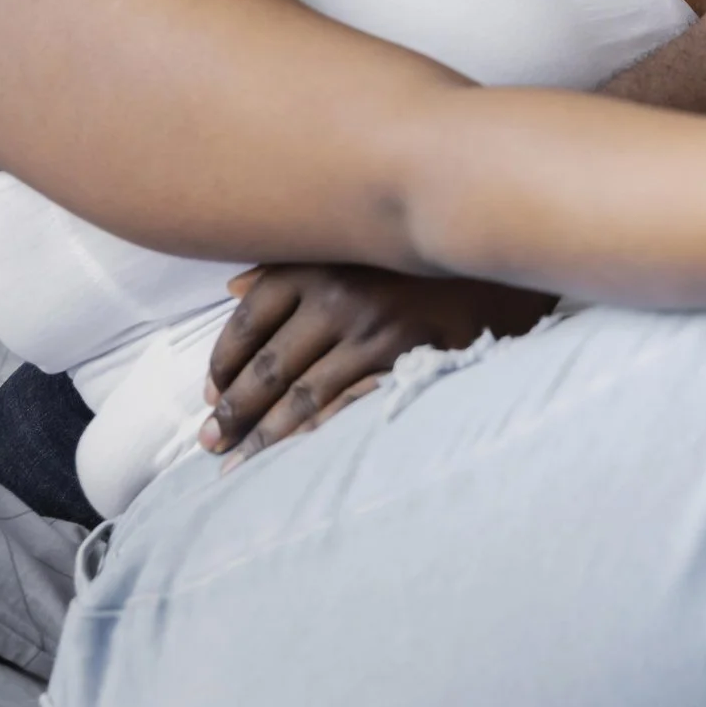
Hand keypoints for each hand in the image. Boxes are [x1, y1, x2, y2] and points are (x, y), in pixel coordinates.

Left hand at [200, 266, 556, 465]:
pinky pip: (346, 407)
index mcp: (315, 265)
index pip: (247, 322)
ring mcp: (373, 330)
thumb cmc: (415, 253)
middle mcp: (337, 295)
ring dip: (263, 435)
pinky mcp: (405, 358)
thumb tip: (230, 289)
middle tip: (209, 443)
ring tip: (237, 462)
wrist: (497, 254)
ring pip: (300, 396)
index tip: (209, 396)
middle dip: (233, 412)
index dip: (221, 366)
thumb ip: (291, 264)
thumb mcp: (349, 244)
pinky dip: (313, 434)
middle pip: (266, 366)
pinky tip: (294, 457)